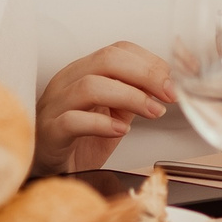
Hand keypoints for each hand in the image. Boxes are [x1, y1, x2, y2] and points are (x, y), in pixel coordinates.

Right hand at [35, 42, 173, 173]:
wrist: (51, 171)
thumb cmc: (80, 141)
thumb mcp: (112, 113)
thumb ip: (134, 97)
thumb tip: (167, 87)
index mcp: (82, 72)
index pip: (117, 50)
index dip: (149, 62)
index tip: (172, 81)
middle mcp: (66, 82)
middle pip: (106, 59)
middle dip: (145, 74)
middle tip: (168, 94)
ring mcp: (54, 106)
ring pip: (90, 86)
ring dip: (130, 96)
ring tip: (152, 112)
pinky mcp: (49, 133)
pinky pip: (72, 121)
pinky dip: (101, 124)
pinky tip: (120, 130)